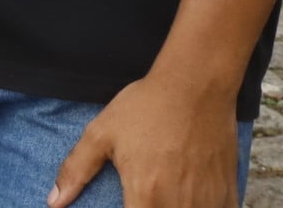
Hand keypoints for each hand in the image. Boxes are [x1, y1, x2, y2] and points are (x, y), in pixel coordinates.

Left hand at [49, 71, 239, 207]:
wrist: (195, 87)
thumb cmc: (145, 108)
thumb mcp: (101, 133)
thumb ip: (76, 170)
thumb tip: (54, 202)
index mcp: (145, 196)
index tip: (125, 204)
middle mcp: (178, 205)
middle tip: (142, 196)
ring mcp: (207, 203)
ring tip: (163, 196)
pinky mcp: (228, 195)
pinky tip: (190, 199)